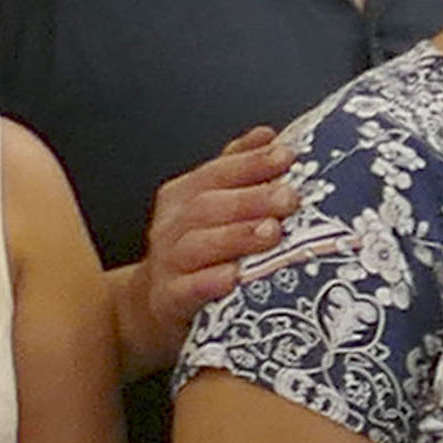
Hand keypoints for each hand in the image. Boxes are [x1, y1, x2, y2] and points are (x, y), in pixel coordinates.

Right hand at [112, 128, 297, 372]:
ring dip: (236, 237)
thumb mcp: (210, 206)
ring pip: (198, 245)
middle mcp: (172, 225)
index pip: (217, 172)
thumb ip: (236, 170)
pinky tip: (235, 278)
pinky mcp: (169, 300)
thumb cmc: (196, 252)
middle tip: (290, 197)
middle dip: (251, 199)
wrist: (153, 307)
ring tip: (272, 233)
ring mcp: (168, 263)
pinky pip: (187, 289)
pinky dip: (210, 282)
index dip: (250, 163)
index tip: (286, 156)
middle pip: (208, 205)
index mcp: (184, 196)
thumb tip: (268, 135)